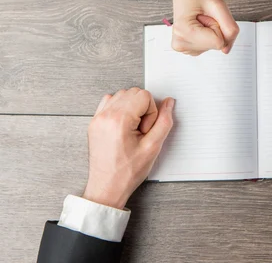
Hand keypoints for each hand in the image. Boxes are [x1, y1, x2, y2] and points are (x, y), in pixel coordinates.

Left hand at [83, 88, 174, 208]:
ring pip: (122, 95)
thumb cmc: (127, 172)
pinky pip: (109, 102)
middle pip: (133, 92)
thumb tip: (168, 103)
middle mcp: (105, 116)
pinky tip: (124, 125)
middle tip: (141, 130)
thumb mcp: (153, 147)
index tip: (146, 130)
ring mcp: (97, 118)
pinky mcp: (94, 122)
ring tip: (132, 129)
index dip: (151, 112)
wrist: (106, 187)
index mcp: (119, 120)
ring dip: (131, 107)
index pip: (144, 95)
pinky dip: (120, 108)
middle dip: (142, 108)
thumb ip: (164, 121)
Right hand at [158, 0, 239, 55]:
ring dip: (211, 32)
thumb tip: (227, 49)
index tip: (206, 15)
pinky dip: (208, 35)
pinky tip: (198, 25)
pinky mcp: (187, 48)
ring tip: (200, 19)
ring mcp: (183, 47)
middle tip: (203, 16)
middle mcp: (180, 43)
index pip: (219, 42)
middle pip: (216, 45)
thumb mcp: (219, 5)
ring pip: (213, 46)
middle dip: (215, 29)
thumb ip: (229, 28)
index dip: (218, 26)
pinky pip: (209, 46)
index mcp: (184, 32)